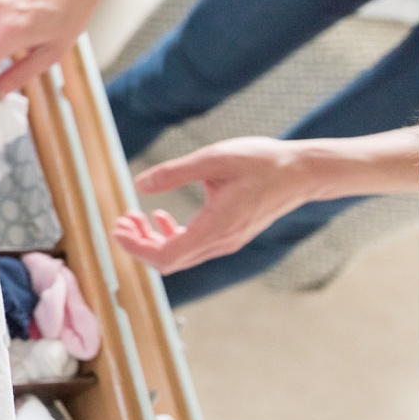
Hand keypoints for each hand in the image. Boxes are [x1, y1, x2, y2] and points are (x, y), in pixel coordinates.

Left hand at [109, 137, 309, 273]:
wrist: (302, 172)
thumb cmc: (262, 162)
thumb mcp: (213, 159)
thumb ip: (174, 173)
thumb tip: (139, 184)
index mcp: (215, 229)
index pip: (165, 257)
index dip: (136, 248)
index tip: (117, 229)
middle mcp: (220, 242)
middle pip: (169, 260)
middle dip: (139, 244)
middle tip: (120, 221)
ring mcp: (227, 241)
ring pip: (180, 255)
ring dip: (153, 239)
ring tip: (134, 217)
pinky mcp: (231, 234)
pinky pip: (194, 245)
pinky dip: (173, 235)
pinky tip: (162, 215)